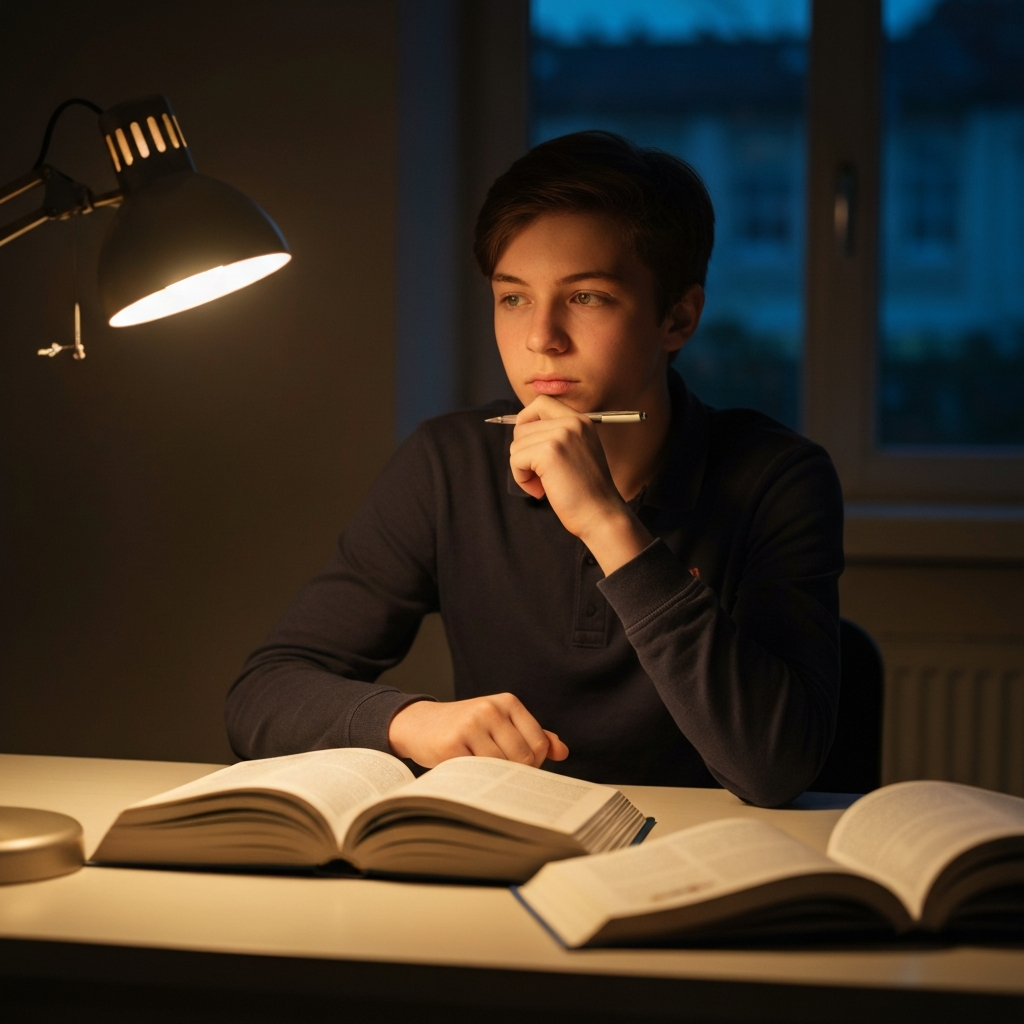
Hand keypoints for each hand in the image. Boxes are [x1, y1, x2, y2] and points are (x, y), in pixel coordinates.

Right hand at [388, 693, 568, 768]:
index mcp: (508, 702)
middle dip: (517, 774)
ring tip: (483, 772)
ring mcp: (471, 725)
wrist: (419, 724)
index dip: (535, 764)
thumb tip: (563, 752)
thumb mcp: (500, 723)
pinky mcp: (452, 744)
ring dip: (495, 778)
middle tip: (501, 775)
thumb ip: (532, 734)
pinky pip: (478, 773)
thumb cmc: (465, 727)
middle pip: (524, 758)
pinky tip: (468, 773)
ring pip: (502, 768)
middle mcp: (491, 710)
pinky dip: (477, 780)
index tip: (520, 768)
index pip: (539, 743)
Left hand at [508, 396, 651, 572]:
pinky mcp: (549, 451)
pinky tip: (540, 490)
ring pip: (516, 445)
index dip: (526, 422)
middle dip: (524, 453)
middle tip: (541, 476)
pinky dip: (522, 478)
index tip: (529, 446)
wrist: (602, 514)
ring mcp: (561, 435)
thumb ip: (557, 437)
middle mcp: (572, 422)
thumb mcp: (578, 453)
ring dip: (523, 470)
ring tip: (544, 485)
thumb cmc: (587, 493)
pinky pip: (516, 459)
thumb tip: (520, 430)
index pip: (541, 403)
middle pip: (523, 426)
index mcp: (581, 420)